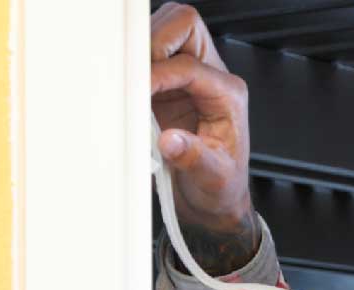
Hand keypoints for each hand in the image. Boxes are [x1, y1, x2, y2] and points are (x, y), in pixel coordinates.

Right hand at [151, 3, 257, 269]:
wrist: (215, 198)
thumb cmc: (221, 185)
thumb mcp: (213, 177)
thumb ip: (194, 158)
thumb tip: (171, 141)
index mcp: (228, 94)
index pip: (190, 65)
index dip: (160, 74)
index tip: (137, 92)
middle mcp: (210, 77)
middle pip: (183, 26)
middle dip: (154, 42)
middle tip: (133, 75)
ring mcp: (186, 77)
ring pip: (163, 32)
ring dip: (141, 51)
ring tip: (127, 81)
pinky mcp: (164, 84)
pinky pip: (145, 55)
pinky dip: (131, 63)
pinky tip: (125, 88)